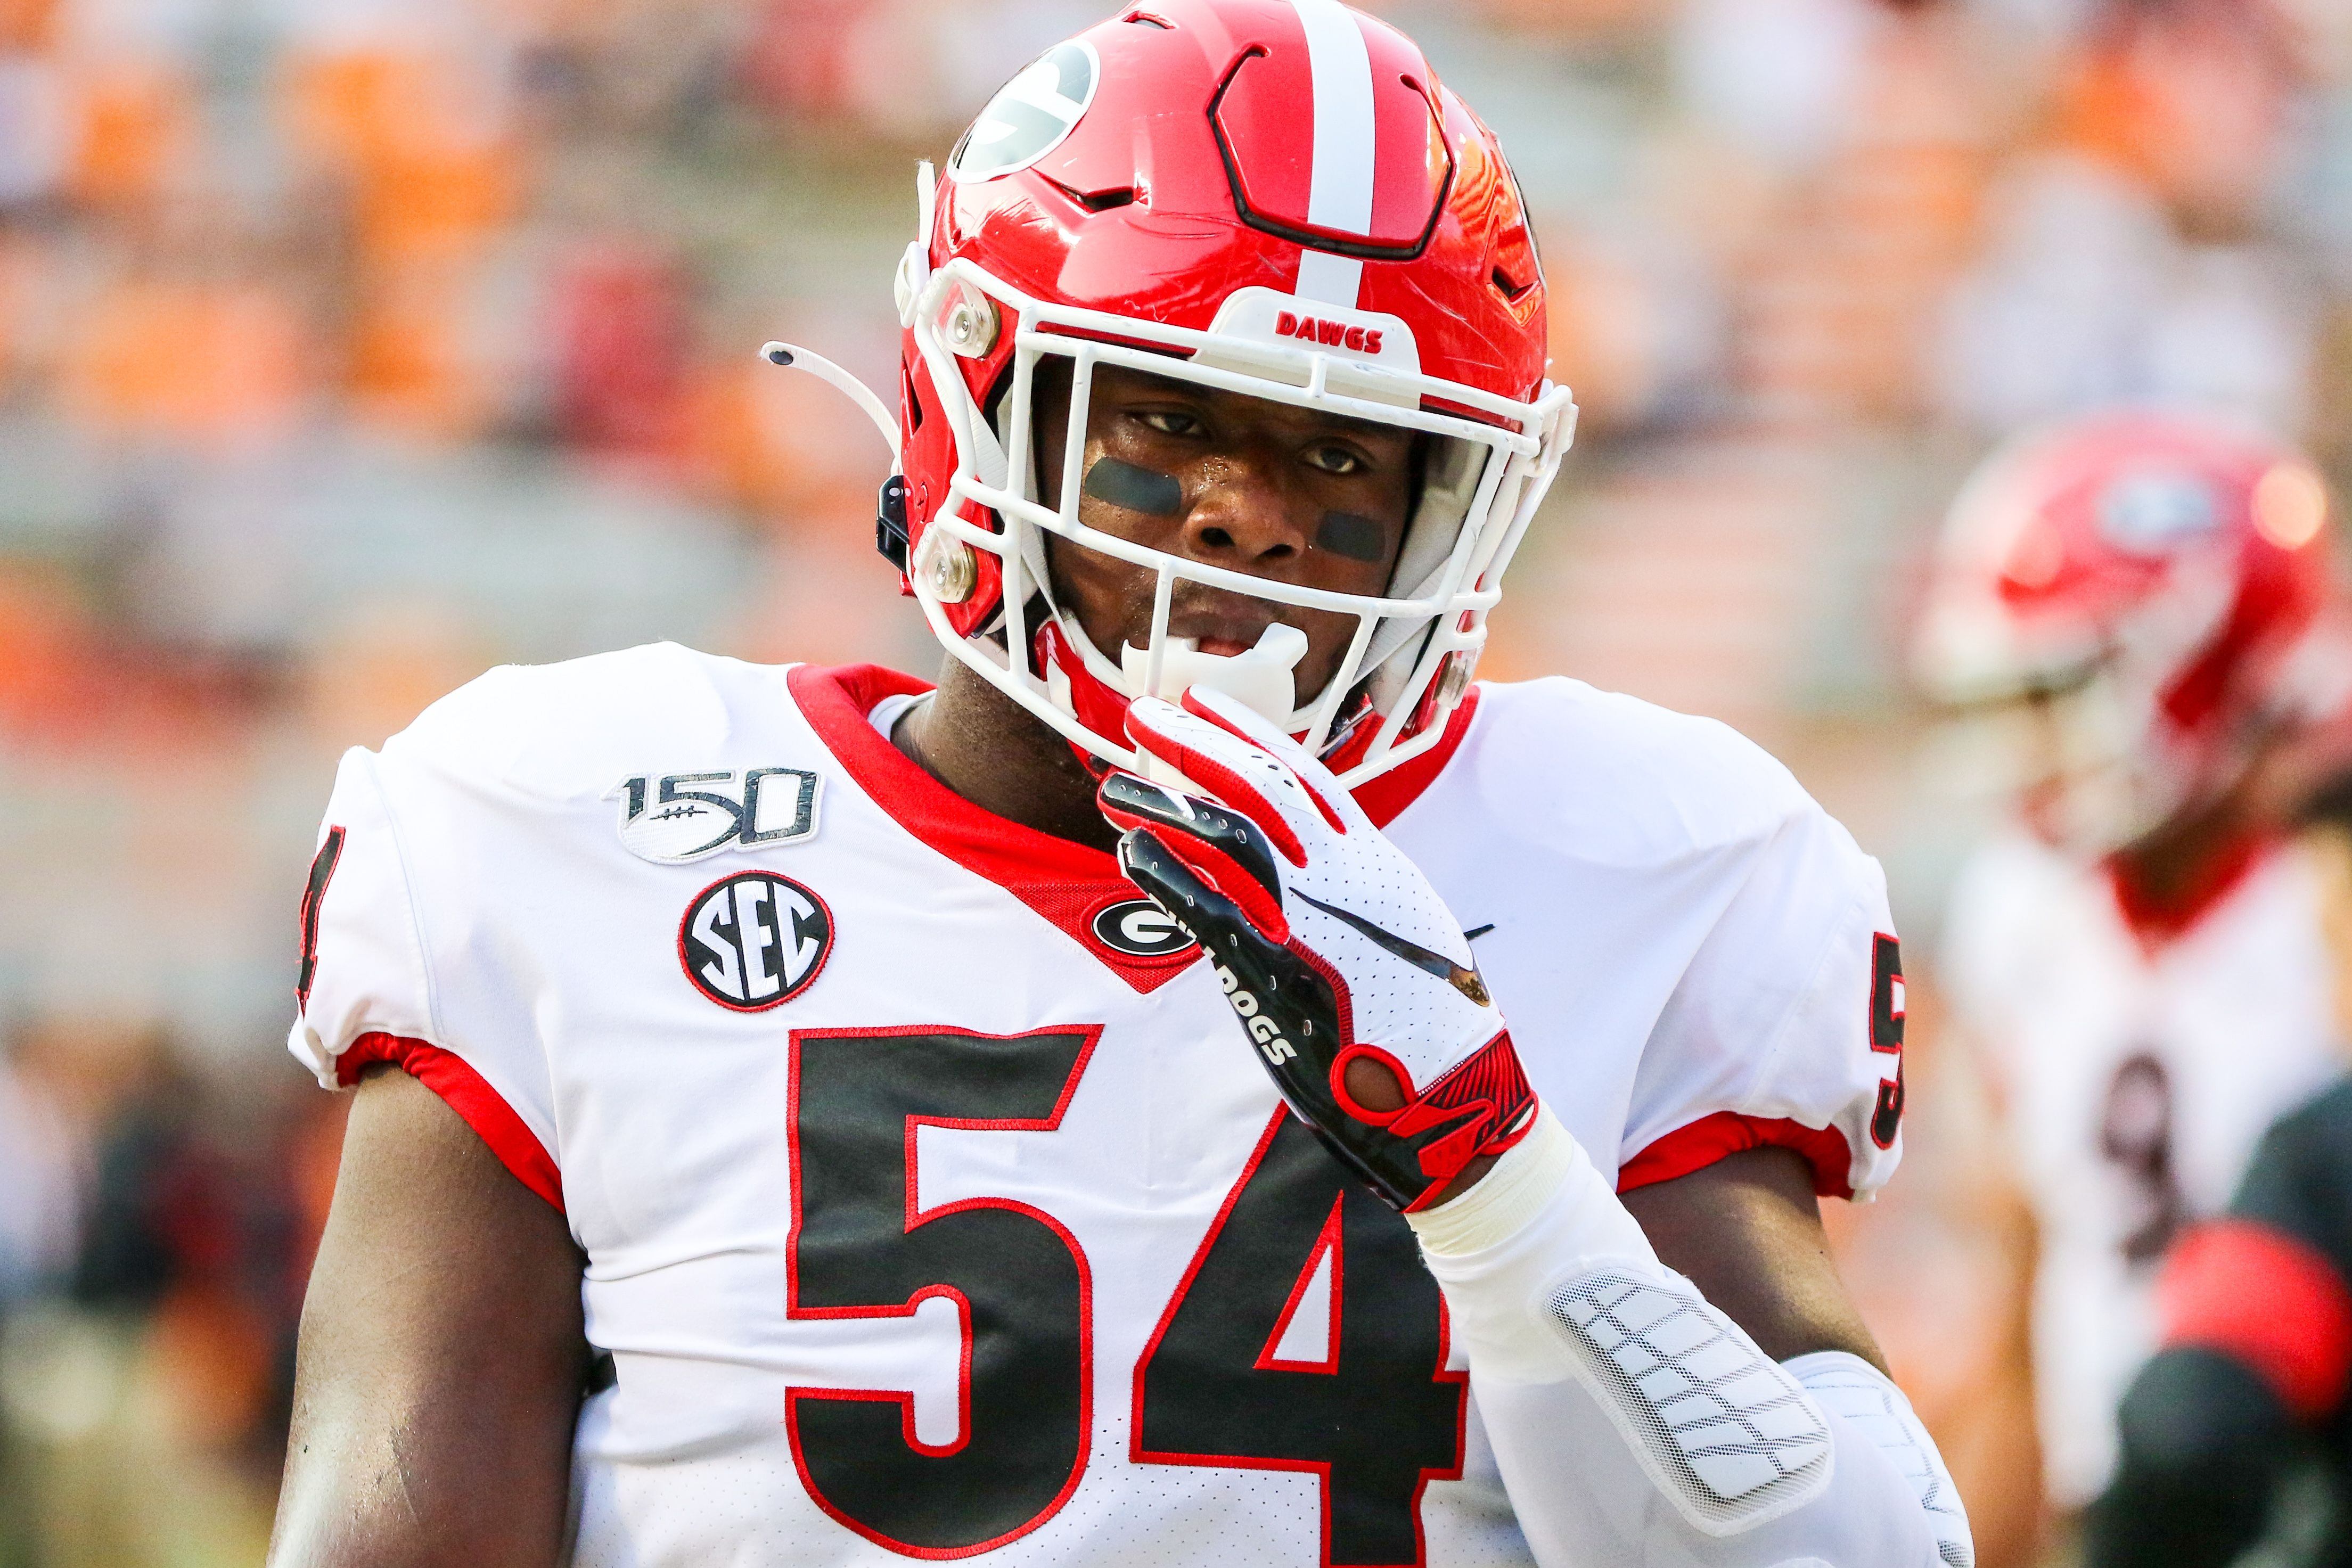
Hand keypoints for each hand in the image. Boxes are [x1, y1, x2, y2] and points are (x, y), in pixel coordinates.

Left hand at [1098, 688, 1537, 1211]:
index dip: (1249, 732)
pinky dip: (1165, 873)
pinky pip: (1209, 909)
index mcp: (1374, 864)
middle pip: (1259, 786)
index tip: (1204, 701)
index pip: (1304, 776)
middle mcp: (1345, 877)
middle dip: (1195, 744)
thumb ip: (1358, 894)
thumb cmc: (1428, 1026)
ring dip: (1164, 801)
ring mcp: (1313, 920)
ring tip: (1114, 784)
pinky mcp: (1281, 972)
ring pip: (1229, 832)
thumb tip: (1324, 871)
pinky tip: (1131, 851)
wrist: (1454, 1100)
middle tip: (1142, 712)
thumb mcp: (1404, 933)